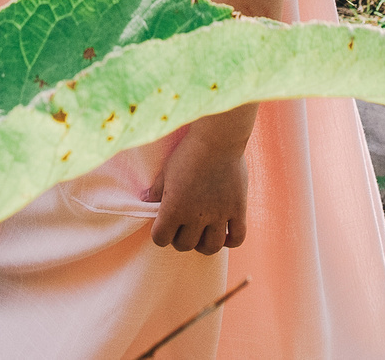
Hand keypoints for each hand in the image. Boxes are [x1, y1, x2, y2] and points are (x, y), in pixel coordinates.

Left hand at [147, 126, 248, 253]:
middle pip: (185, 245)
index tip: (164, 225)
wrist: (218, 137)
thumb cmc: (189, 152)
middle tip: (183, 227)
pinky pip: (238, 237)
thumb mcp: (166, 171)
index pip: (161, 239)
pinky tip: (225, 233)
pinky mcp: (238, 209)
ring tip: (203, 234)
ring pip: (211, 247)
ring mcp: (219, 214)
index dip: (160, 235)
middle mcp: (196, 216)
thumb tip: (146, 202)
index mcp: (174, 208)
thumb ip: (156, 190)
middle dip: (181, 239)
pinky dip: (231, 241)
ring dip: (204, 245)